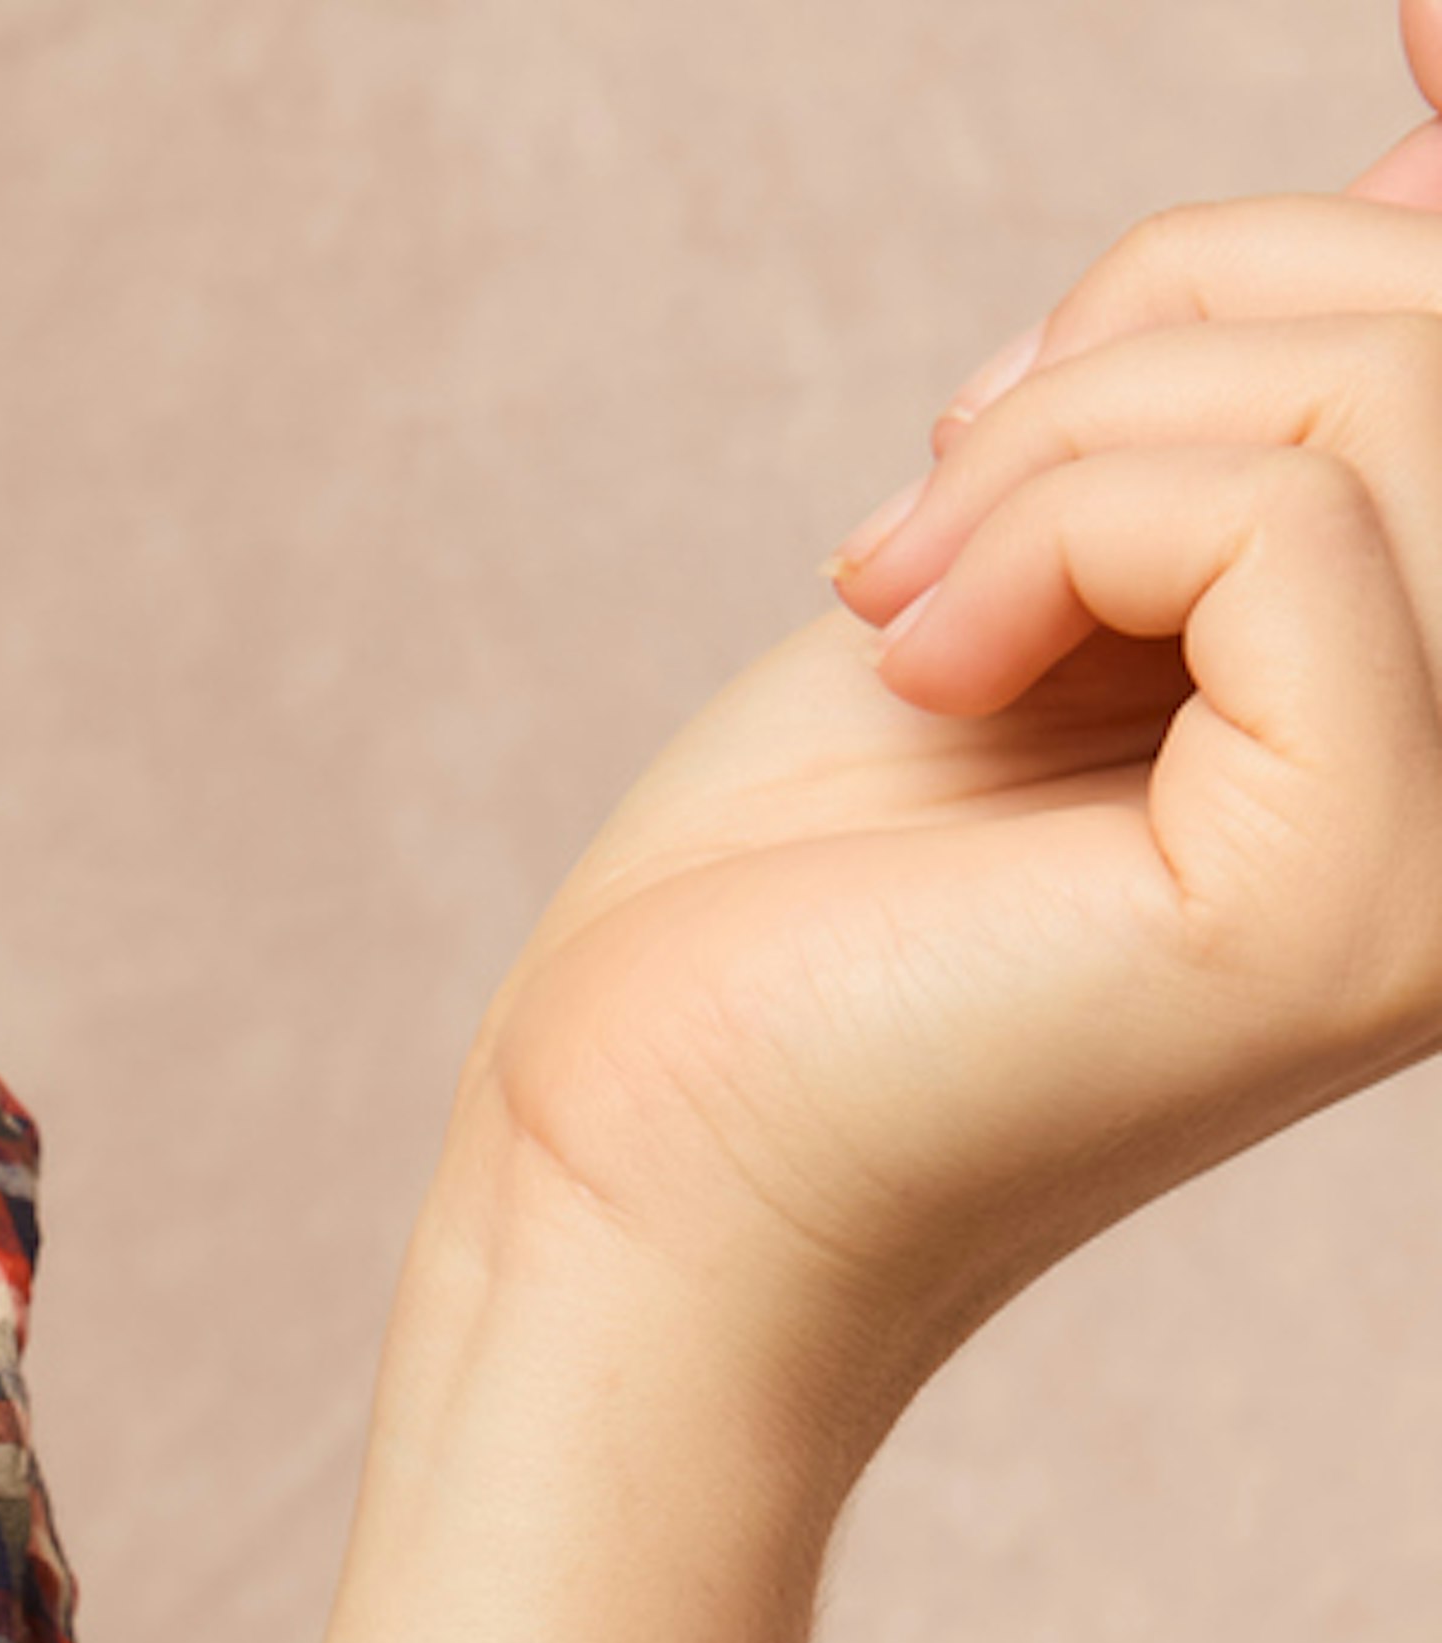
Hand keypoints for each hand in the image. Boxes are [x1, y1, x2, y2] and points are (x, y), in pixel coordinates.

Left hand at [450, 28, 1441, 1452]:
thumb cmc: (807, 893)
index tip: (1404, 22)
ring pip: (1366, 394)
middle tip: (934, 496)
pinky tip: (931, 663)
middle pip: (1436, 327)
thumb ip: (1269, 389)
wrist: (641, 1167)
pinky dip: (1050, 533)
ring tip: (915, 598)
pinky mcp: (1359, 900)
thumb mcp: (1055, 550)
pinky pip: (1279, 518)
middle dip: (1152, 322)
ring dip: (1065, 435)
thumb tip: (1431, 124)